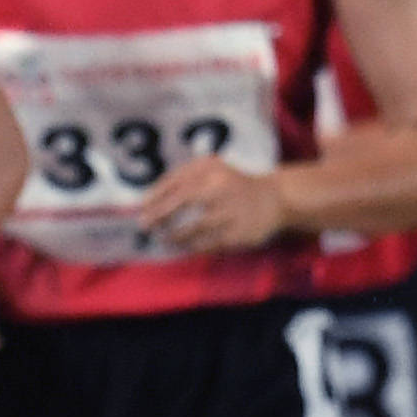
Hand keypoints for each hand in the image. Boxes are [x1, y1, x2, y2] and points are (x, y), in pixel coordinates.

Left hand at [136, 158, 285, 255]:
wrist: (274, 198)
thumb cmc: (230, 184)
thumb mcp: (209, 169)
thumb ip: (181, 178)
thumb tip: (146, 200)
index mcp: (210, 169)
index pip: (175, 182)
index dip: (155, 197)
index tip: (142, 208)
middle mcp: (221, 187)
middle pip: (183, 201)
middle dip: (159, 215)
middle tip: (144, 225)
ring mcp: (232, 210)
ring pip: (195, 227)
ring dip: (174, 235)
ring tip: (162, 238)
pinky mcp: (241, 232)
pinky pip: (211, 243)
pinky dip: (194, 246)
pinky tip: (183, 247)